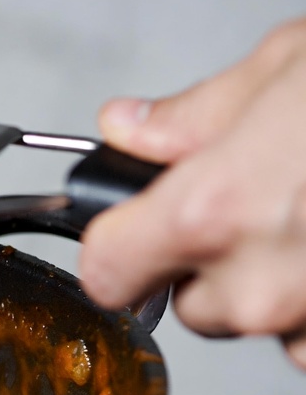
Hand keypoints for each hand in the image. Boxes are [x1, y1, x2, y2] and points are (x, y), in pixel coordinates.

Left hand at [79, 17, 305, 368]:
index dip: (114, 247)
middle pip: (189, 304)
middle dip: (211, 263)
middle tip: (266, 204)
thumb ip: (193, 115)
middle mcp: (258, 285)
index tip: (127, 231)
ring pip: (259, 324)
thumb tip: (131, 128)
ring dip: (279, 287)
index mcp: (214, 211)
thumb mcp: (287, 70)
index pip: (106, 271)